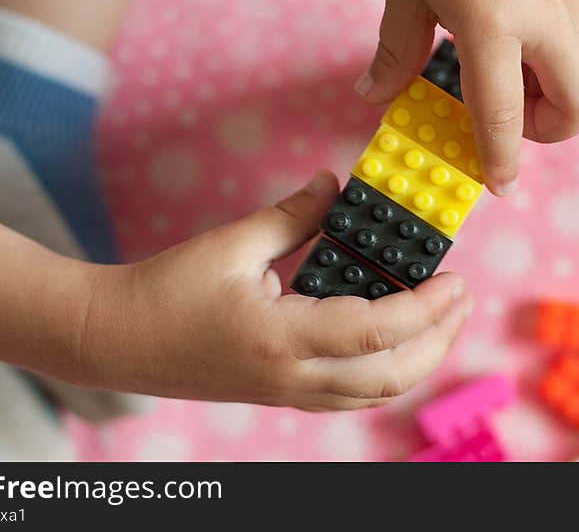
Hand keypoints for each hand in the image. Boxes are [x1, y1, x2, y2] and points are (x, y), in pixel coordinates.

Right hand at [77, 171, 472, 410]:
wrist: (116, 341)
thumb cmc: (166, 291)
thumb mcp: (231, 244)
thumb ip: (293, 216)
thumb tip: (335, 185)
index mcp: (282, 339)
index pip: (376, 332)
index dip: (426, 308)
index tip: (456, 279)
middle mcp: (293, 378)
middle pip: (390, 377)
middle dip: (438, 340)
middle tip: (461, 298)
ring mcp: (288, 392)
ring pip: (374, 392)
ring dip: (417, 358)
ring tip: (439, 317)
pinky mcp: (281, 392)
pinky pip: (350, 393)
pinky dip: (384, 368)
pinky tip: (391, 336)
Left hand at [357, 0, 578, 195]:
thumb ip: (396, 51)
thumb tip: (376, 94)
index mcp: (493, 23)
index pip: (502, 114)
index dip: (501, 159)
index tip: (500, 186)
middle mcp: (544, 17)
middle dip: (547, 131)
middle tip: (502, 120)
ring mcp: (565, 0)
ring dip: (556, 99)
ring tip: (505, 81)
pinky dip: (556, 68)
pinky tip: (512, 47)